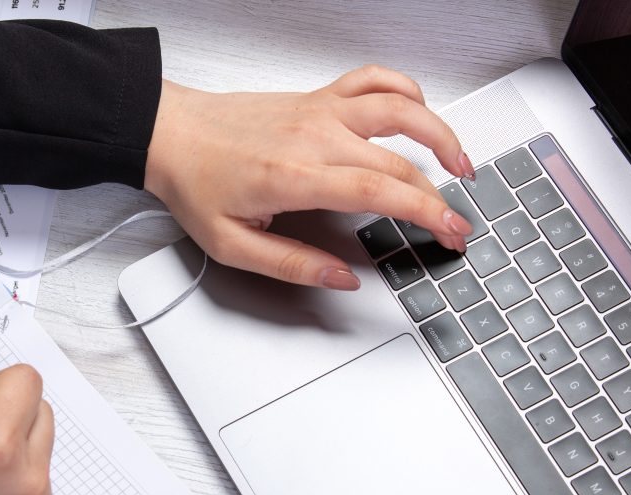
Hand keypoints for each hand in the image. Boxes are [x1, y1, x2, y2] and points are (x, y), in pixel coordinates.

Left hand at [144, 65, 475, 290]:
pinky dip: (404, 88)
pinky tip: (418, 109)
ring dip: (440, 132)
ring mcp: (318, 110)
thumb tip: (341, 278)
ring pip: (399, 108)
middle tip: (456, 223)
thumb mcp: (233, 245)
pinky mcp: (315, 98)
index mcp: (296, 176)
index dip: (426, 213)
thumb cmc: (195, 183)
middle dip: (439, 195)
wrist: (170, 134)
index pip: (380, 192)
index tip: (451, 233)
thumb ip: (292, 265)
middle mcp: (314, 136)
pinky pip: (371, 80)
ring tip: (461, 162)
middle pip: (397, 162)